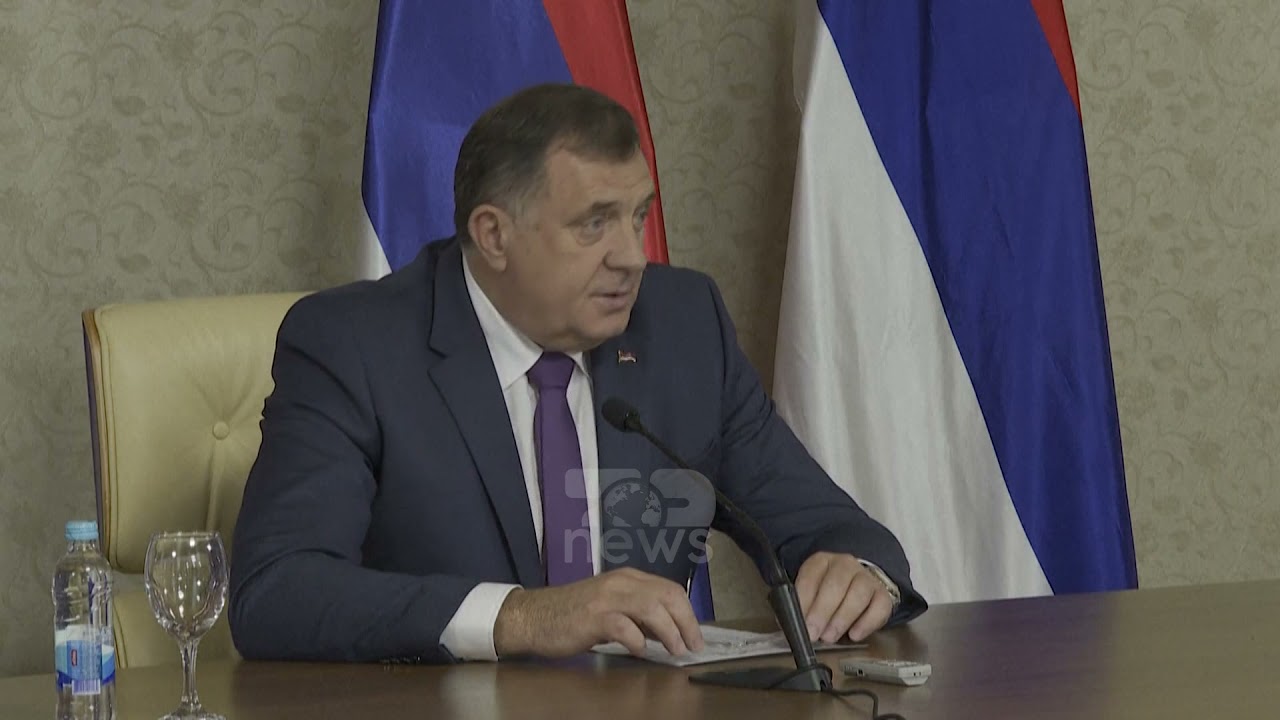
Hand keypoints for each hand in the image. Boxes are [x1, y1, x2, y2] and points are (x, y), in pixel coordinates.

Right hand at [492, 567, 704, 657]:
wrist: (534, 616)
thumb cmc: (573, 615)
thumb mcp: (611, 608)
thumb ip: (638, 615)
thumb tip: (669, 632)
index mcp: (628, 578)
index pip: (671, 588)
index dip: (688, 613)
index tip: (696, 635)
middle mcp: (621, 583)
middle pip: (668, 595)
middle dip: (686, 622)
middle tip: (694, 645)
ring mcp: (607, 598)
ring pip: (652, 607)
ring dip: (669, 631)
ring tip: (676, 650)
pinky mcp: (593, 617)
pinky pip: (624, 627)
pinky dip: (638, 640)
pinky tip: (640, 651)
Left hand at [794, 552, 893, 643]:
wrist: (855, 584)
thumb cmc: (827, 592)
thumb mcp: (809, 592)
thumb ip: (800, 605)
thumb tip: (789, 625)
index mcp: (822, 561)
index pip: (811, 576)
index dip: (804, 600)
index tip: (799, 621)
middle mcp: (845, 565)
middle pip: (836, 584)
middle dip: (823, 611)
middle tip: (814, 632)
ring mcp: (866, 578)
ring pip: (859, 593)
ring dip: (843, 617)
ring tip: (830, 636)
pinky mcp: (882, 594)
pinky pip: (880, 607)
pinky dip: (867, 623)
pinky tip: (855, 634)